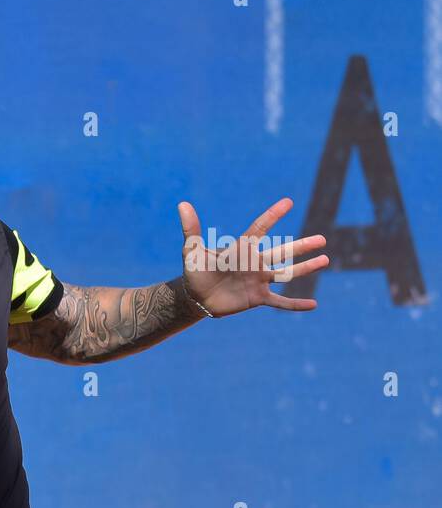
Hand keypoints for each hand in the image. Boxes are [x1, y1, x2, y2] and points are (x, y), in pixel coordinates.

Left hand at [178, 197, 328, 316]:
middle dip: (302, 246)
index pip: (260, 228)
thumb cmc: (195, 271)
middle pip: (283, 252)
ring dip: (305, 268)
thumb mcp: (192, 250)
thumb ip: (191, 228)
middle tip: (323, 239)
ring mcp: (258, 281)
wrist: (195, 297)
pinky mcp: (257, 298)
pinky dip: (295, 304)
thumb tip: (182, 203)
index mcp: (242, 249)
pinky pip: (280, 302)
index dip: (272, 215)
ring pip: (286, 273)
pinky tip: (313, 305)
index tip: (287, 202)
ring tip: (325, 259)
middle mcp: (255, 263)